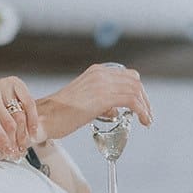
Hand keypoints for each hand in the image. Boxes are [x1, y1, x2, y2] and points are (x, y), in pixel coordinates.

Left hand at [0, 76, 38, 157]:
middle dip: (12, 140)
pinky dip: (33, 121)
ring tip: (22, 148)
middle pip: (6, 120)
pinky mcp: (16, 83)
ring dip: (23, 135)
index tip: (6, 150)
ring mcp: (3, 84)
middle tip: (15, 153)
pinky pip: (29, 104)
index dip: (0, 137)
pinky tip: (32, 134)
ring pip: (19, 115)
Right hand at [36, 63, 153, 141]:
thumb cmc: (60, 114)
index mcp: (96, 72)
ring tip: (146, 120)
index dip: (138, 91)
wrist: (46, 117)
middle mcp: (100, 74)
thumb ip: (101, 102)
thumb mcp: (84, 102)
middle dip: (144, 99)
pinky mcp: (103, 98)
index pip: (127, 75)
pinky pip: (132, 101)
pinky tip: (143, 120)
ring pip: (136, 90)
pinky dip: (142, 111)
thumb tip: (114, 111)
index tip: (141, 105)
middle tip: (146, 114)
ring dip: (145, 106)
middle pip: (134, 81)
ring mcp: (102, 84)